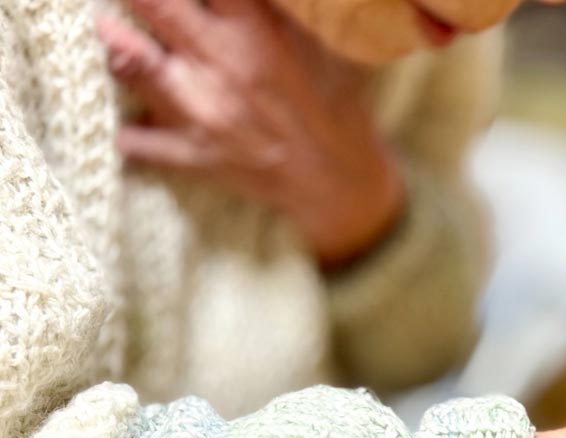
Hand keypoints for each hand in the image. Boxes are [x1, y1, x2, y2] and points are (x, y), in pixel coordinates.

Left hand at [96, 0, 402, 267]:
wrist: (338, 179)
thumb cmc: (331, 102)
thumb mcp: (313, 41)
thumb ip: (268, 9)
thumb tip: (230, 0)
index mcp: (257, 33)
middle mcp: (222, 67)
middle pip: (152, 4)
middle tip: (143, 2)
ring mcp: (200, 114)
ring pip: (127, 65)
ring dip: (115, 44)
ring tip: (113, 32)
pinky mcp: (190, 155)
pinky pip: (132, 138)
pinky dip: (124, 124)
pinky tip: (132, 110)